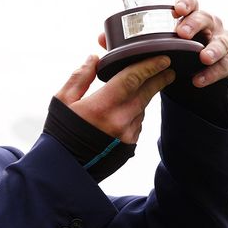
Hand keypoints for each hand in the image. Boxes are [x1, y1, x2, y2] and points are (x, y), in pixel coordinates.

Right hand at [55, 55, 174, 142]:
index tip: (162, 59)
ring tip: (141, 87)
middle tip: (167, 69)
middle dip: (158, 78)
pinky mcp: (130, 145)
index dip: (149, 66)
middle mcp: (120, 120)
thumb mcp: (63, 101)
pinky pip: (138, 123)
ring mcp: (128, 134)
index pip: (132, 79)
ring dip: (144, 96)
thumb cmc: (61, 133)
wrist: (65, 168)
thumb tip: (94, 59)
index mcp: (102, 106)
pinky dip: (135, 113)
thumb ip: (80, 77)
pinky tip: (126, 110)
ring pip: (142, 108)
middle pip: (146, 92)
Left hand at [96, 0, 227, 88]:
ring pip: (222, 41)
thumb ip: (132, 42)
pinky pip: (227, 65)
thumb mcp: (159, 47)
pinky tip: (199, 80)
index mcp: (190, 17)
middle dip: (195, 24)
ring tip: (202, 57)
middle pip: (206, 18)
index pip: (190, 3)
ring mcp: (224, 41)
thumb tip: (102, 39)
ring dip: (212, 49)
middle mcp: (210, 25)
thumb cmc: (178, 54)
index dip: (185, 3)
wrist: (200, 76)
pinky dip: (214, 73)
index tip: (176, 9)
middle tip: (182, 33)